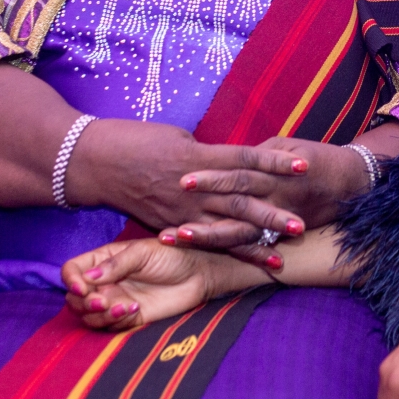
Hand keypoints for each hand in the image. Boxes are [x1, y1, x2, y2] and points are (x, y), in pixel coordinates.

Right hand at [61, 238, 270, 330]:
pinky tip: (133, 309)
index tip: (84, 288)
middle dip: (84, 302)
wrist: (199, 274)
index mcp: (104, 260)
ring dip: (98, 315)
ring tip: (122, 306)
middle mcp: (105, 281)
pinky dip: (115, 321)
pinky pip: (109, 326)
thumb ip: (116, 264)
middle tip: (102, 301)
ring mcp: (115, 300)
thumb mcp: (144, 252)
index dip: (71, 280)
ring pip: (88, 316)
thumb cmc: (173, 255)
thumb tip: (89, 277)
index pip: (73, 270)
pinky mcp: (128, 318)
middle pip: (74, 297)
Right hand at [69, 126, 308, 261]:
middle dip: (272, 213)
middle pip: (241, 201)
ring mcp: (181, 209)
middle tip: (302, 224)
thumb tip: (231, 162)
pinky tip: (243, 262)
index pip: (245, 160)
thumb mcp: (178, 136)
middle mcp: (193, 187)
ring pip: (225, 227)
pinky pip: (203, 241)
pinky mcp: (169, 225)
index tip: (303, 166)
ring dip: (255, 241)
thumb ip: (207, 154)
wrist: (95, 161)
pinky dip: (226, 251)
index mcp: (198, 156)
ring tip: (284, 252)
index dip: (275, 163)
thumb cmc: (135, 139)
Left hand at [169, 137, 374, 251]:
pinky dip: (236, 255)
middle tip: (170, 219)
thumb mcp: (287, 146)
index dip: (211, 177)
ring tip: (178, 238)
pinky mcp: (285, 235)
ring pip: (240, 231)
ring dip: (208, 236)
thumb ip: (256, 156)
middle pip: (233, 206)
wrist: (354, 182)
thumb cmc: (317, 158)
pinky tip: (208, 257)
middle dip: (200, 214)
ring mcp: (279, 218)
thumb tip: (228, 159)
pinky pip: (258, 246)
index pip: (237, 172)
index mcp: (274, 170)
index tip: (183, 180)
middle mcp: (274, 196)